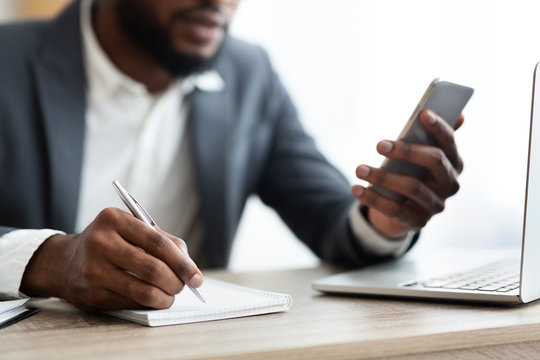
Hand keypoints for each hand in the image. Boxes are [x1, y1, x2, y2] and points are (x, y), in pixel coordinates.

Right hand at [20, 208, 202, 310]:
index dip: (182, 262)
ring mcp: (94, 270)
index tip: (196, 275)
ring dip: (165, 296)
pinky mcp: (92, 294)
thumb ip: (161, 240)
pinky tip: (153, 298)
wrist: (64, 262)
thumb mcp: (130, 229)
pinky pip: (132, 302)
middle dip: (177, 281)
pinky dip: (149, 303)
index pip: (157, 242)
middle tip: (186, 286)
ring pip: (143, 290)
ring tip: (171, 294)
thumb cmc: (109, 243)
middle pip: (153, 268)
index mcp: (114, 219)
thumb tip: (189, 265)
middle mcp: (101, 243)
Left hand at [352, 109, 463, 237]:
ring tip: (359, 168)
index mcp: (454, 164)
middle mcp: (450, 185)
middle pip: (434, 161)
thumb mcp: (417, 156)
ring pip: (412, 187)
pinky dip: (373, 198)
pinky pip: (394, 210)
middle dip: (407, 151)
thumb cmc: (410, 173)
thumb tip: (459, 115)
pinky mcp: (418, 221)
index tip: (423, 114)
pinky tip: (357, 189)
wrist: (401, 210)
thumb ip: (430, 137)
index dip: (439, 128)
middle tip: (379, 144)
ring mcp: (436, 205)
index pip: (449, 143)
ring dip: (382, 177)